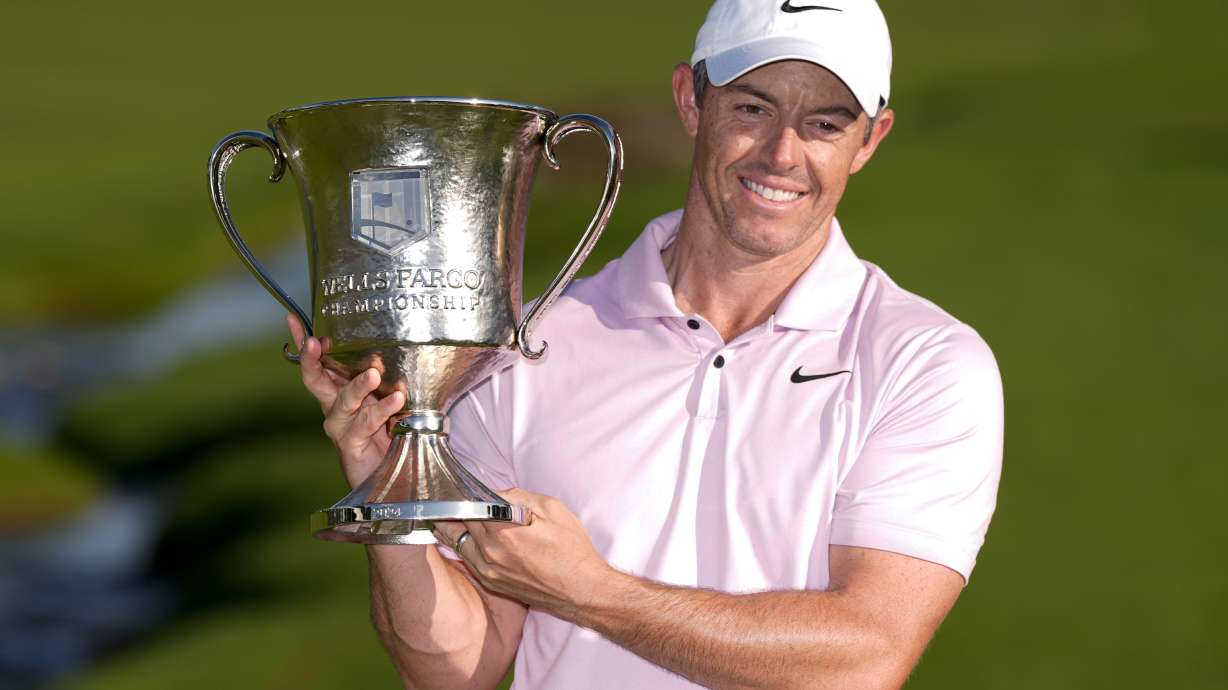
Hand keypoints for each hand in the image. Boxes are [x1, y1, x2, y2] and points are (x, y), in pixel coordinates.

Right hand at [287, 314, 404, 487]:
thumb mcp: (390, 397)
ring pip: (345, 401)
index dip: (304, 341)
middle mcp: (334, 405)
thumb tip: (406, 345)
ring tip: (374, 374)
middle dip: (312, 358)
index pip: (317, 362)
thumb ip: (390, 377)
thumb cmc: (390, 430)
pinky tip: (397, 399)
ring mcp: (340, 426)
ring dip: (359, 385)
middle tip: (318, 342)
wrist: (392, 474)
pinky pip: (366, 423)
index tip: (294, 319)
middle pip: (315, 379)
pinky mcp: (351, 444)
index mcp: (338, 389)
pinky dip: (383, 409)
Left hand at [431, 488, 616, 620]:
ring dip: (454, 526)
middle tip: (455, 495)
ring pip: (458, 541)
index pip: (470, 504)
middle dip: (458, 507)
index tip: (460, 484)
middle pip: (460, 522)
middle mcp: (490, 552)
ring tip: (453, 514)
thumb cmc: (572, 550)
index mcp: (503, 531)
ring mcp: (488, 570)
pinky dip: (464, 544)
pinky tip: (467, 535)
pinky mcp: (492, 582)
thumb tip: (496, 493)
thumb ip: (519, 496)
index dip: (464, 491)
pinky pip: (467, 559)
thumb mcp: (553, 509)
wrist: (582, 590)